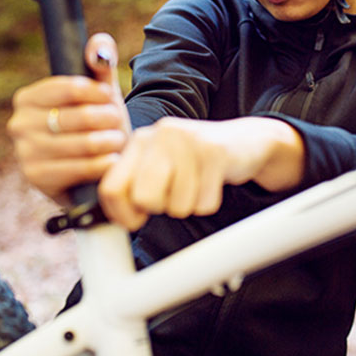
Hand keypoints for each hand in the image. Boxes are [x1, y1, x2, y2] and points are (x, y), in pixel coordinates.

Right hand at [7, 33, 130, 203]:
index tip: (109, 96)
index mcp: (27, 98)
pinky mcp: (37, 179)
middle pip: (77, 116)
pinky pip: (78, 168)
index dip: (95, 91)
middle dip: (106, 118)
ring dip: (109, 141)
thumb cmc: (96, 124)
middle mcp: (18, 124)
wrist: (93, 167)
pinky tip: (112, 160)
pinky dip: (102, 164)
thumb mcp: (99, 92)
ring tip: (118, 139)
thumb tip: (97, 47)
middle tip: (117, 121)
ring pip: (81, 143)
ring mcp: (25, 154)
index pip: (67, 87)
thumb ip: (100, 62)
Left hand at [98, 116, 304, 230]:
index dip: (121, 215)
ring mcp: (187, 141)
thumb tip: (119, 220)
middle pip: (144, 199)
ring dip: (189, 206)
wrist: (245, 140)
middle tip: (173, 195)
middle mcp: (159, 135)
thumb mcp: (160, 165)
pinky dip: (209, 203)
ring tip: (197, 184)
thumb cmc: (196, 161)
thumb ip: (134, 184)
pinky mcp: (214, 152)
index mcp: (140, 141)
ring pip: (176, 205)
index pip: (111, 188)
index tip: (136, 220)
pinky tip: (212, 183)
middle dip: (160, 208)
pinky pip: (204, 203)